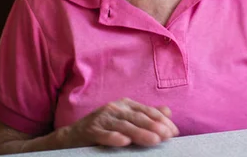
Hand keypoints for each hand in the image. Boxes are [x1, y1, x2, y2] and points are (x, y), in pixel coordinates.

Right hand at [62, 98, 178, 147]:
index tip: (174, 132)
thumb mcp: (126, 120)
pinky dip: (114, 137)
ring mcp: (102, 118)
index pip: (147, 111)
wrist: (73, 136)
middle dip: (154, 126)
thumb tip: (168, 112)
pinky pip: (103, 134)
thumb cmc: (104, 128)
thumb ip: (146, 115)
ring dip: (140, 133)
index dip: (161, 121)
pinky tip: (124, 142)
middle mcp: (114, 108)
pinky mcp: (90, 130)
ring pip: (124, 126)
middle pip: (138, 117)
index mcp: (125, 105)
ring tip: (154, 140)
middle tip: (167, 136)